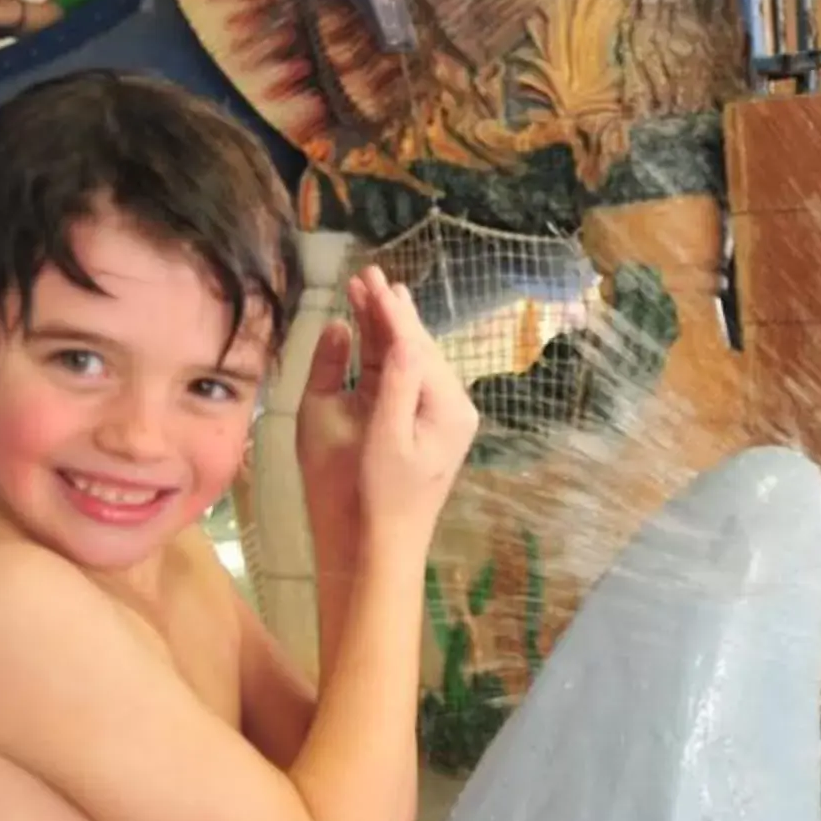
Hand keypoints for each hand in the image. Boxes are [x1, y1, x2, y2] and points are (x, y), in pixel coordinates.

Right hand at [297, 268, 476, 542]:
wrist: (381, 546)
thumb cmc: (372, 496)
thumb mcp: (376, 435)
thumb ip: (386, 381)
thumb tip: (381, 333)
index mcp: (448, 407)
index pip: (415, 345)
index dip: (390, 310)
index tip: (370, 277)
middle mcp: (454, 408)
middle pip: (418, 348)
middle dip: (390, 312)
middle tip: (366, 273)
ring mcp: (442, 418)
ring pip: (413, 361)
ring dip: (388, 328)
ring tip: (370, 293)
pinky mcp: (424, 427)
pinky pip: (408, 379)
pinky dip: (388, 353)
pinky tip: (375, 334)